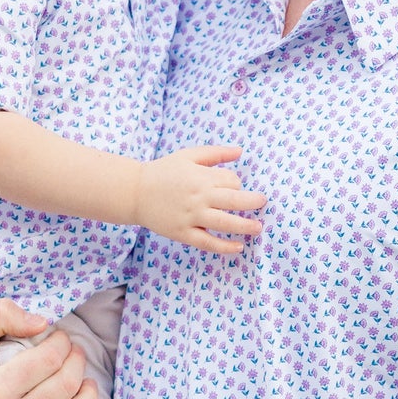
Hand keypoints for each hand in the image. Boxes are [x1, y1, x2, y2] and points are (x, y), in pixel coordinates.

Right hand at [134, 146, 265, 255]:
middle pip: (234, 201)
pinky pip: (207, 242)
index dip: (236, 184)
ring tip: (258, 228)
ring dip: (245, 226)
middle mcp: (198, 197)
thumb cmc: (163, 171)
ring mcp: (191, 217)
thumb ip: (215, 153)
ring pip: (224, 223)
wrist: (134, 192)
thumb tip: (240, 151)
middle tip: (263, 203)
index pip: (231, 181)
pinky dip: (224, 246)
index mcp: (201, 177)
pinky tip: (238, 247)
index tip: (232, 187)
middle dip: (252, 202)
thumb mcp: (188, 155)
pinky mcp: (183, 233)